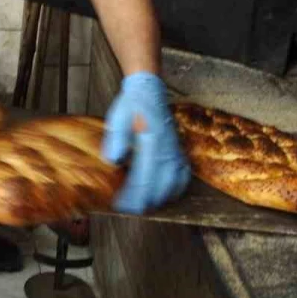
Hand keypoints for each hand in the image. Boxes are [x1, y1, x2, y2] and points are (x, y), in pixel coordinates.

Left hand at [101, 72, 190, 213]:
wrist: (149, 89)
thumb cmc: (131, 104)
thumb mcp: (117, 117)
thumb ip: (116, 139)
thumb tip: (113, 161)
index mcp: (152, 141)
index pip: (144, 177)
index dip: (133, 196)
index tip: (121, 205)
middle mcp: (168, 149)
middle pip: (160, 186)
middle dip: (144, 202)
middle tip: (128, 209)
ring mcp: (176, 150)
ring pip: (173, 184)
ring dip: (159, 198)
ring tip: (143, 206)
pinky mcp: (179, 151)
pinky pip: (183, 176)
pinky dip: (174, 189)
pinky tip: (164, 194)